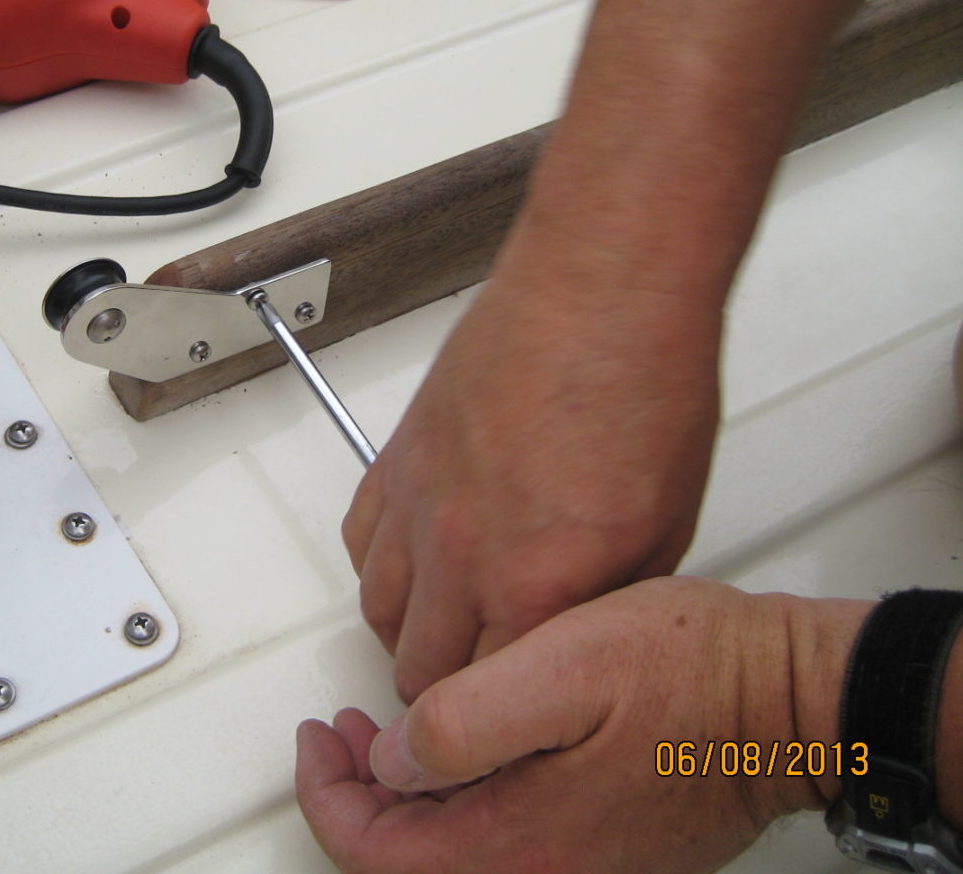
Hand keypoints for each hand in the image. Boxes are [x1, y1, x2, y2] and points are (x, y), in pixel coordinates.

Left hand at [296, 577, 867, 873]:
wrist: (795, 698)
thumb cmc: (696, 677)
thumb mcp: (561, 669)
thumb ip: (463, 722)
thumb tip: (393, 759)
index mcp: (520, 844)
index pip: (376, 855)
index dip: (327, 793)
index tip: (319, 734)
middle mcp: (546, 872)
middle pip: (405, 864)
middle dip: (357, 795)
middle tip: (341, 729)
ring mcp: (576, 864)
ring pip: (447, 852)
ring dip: (401, 795)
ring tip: (385, 731)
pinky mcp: (599, 843)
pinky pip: (495, 838)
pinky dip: (452, 797)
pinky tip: (457, 746)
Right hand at [343, 226, 723, 701]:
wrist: (599, 292)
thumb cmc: (641, 384)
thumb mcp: (667, 528)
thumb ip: (608, 602)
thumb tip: (580, 631)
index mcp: (537, 588)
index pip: (487, 705)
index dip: (497, 733)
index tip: (505, 736)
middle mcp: (462, 555)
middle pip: (418, 673)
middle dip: (447, 700)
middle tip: (476, 694)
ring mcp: (419, 505)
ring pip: (379, 613)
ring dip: (409, 635)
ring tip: (445, 629)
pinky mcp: (396, 460)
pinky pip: (360, 543)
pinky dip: (382, 568)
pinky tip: (416, 560)